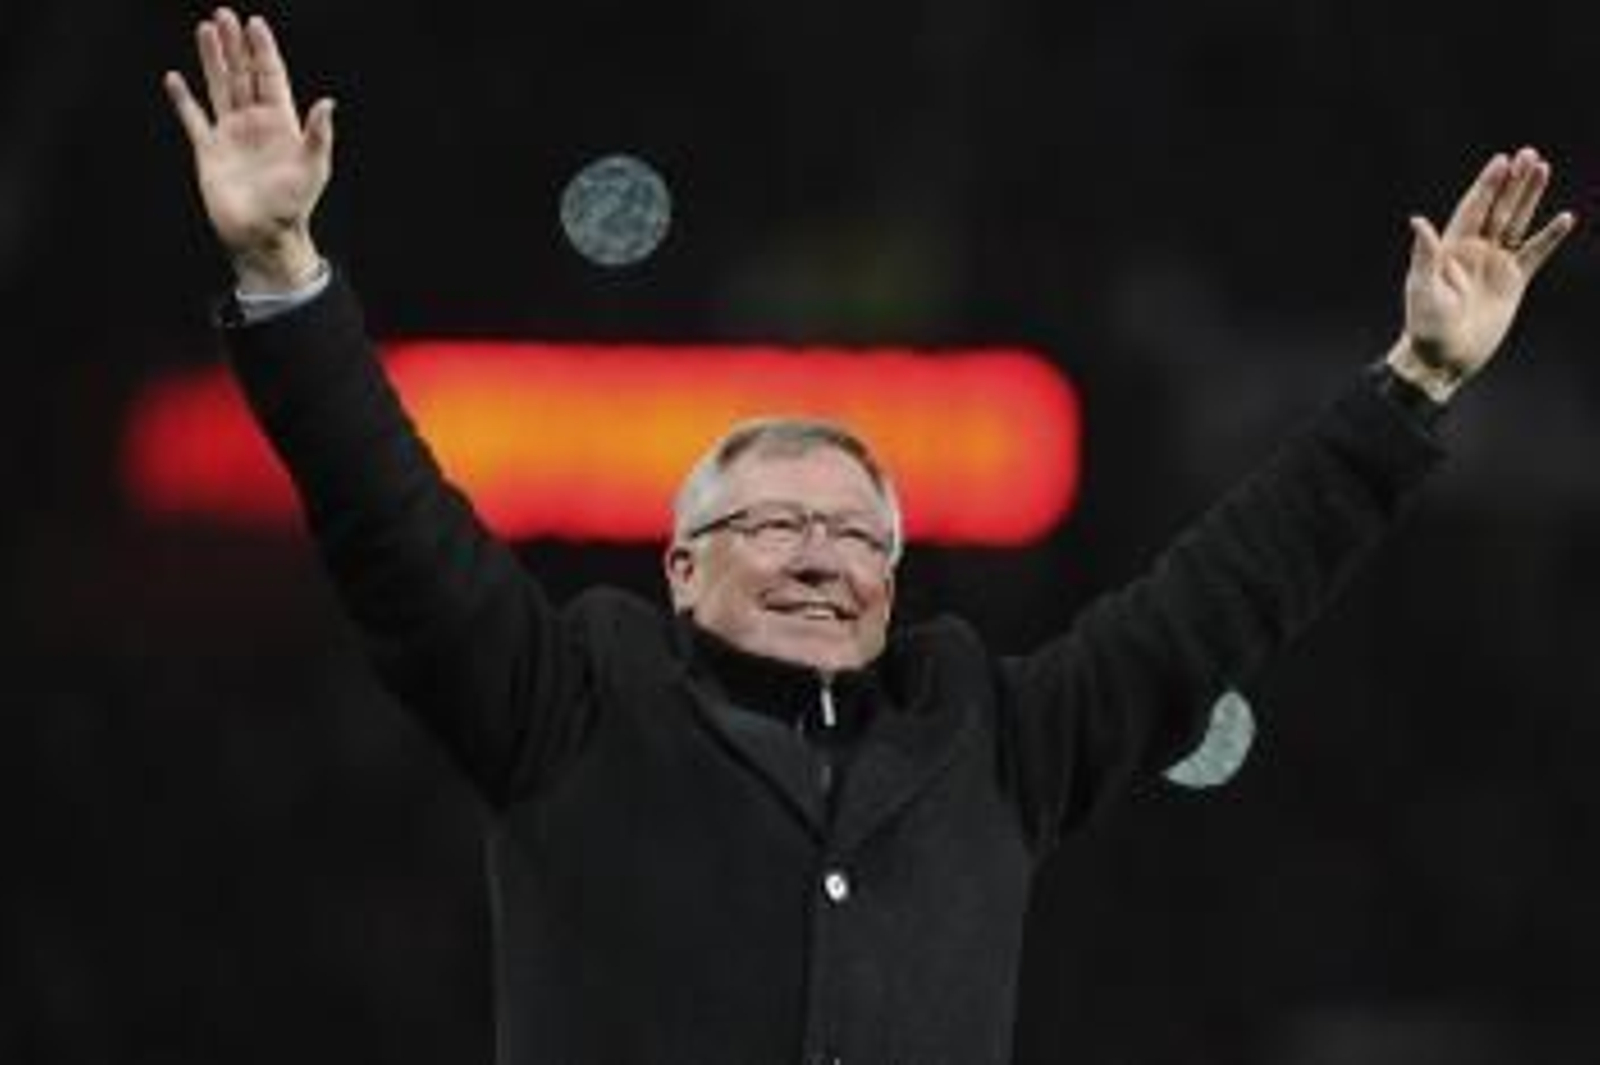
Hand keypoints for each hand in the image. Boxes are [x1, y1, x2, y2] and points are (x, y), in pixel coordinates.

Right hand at [164, 7, 334, 293]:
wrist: (263, 235)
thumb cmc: (293, 205)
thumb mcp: (314, 168)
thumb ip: (318, 135)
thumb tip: (327, 102)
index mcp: (280, 123)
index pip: (271, 77)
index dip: (263, 50)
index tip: (255, 23)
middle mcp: (254, 123)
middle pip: (243, 74)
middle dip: (234, 45)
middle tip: (224, 15)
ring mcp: (230, 134)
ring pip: (219, 87)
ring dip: (212, 60)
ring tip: (205, 30)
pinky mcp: (209, 151)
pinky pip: (193, 119)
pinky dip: (183, 99)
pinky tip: (175, 78)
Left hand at [1388, 147, 1576, 401]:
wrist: (1443, 358)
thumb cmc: (1425, 325)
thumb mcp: (1422, 289)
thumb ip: (1424, 255)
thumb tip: (1418, 221)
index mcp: (1451, 249)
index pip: (1472, 208)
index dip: (1486, 185)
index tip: (1501, 160)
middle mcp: (1474, 251)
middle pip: (1498, 208)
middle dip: (1513, 182)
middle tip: (1529, 154)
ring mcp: (1495, 265)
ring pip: (1517, 223)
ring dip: (1530, 197)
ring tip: (1543, 168)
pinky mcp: (1512, 282)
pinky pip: (1535, 253)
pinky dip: (1549, 237)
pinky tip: (1564, 218)